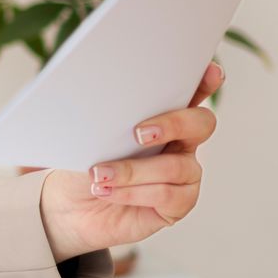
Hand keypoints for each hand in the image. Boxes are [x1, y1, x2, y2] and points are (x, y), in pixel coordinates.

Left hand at [39, 62, 219, 261]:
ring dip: (131, 171)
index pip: (190, 92)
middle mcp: (180, 142)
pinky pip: (166, 195)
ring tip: (98, 174)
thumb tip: (100, 101)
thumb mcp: (87, 135)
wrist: (68, 205)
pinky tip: (106, 191)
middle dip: (174, 124)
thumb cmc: (80, 162)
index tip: (210, 71)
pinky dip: (132, 192)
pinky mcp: (177, 204)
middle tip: (138, 133)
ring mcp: (183, 174)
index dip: (204, 81)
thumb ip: (104, 117)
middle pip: (201, 124)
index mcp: (160, 116)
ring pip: (175, 166)